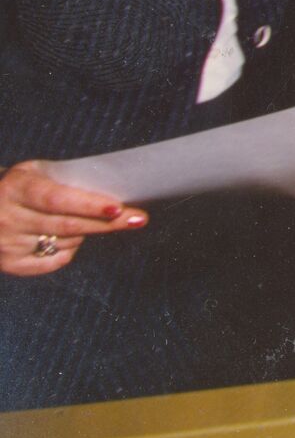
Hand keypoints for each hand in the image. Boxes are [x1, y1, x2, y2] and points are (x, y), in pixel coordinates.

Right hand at [0, 161, 141, 277]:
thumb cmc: (21, 186)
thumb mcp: (35, 172)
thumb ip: (66, 180)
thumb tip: (114, 190)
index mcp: (16, 189)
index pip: (57, 199)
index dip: (89, 205)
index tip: (118, 207)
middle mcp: (8, 219)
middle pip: (67, 225)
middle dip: (106, 223)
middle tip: (138, 219)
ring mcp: (7, 245)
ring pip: (64, 243)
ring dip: (86, 233)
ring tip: (92, 220)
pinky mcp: (9, 264)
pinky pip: (52, 262)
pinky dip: (69, 251)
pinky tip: (71, 239)